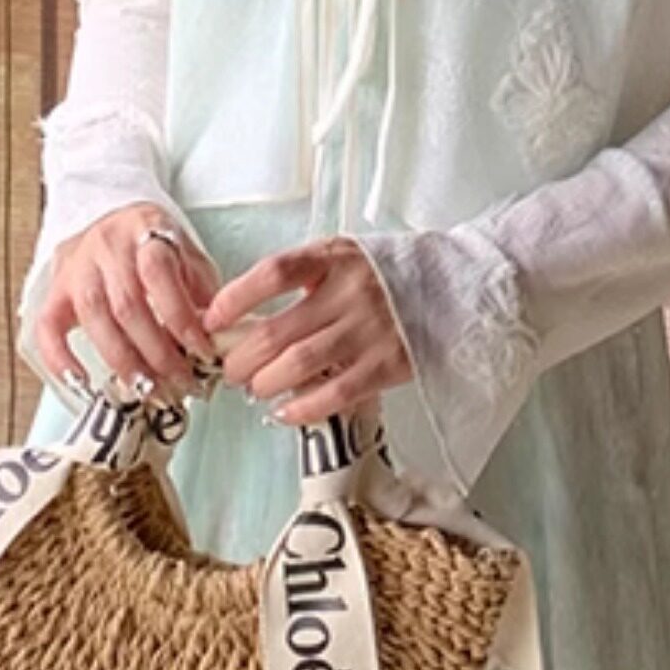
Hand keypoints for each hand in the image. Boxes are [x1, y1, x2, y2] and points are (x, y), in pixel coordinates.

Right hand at [31, 207, 224, 401]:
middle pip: (127, 303)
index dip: (181, 317)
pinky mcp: (55, 290)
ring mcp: (76, 267)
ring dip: (122, 362)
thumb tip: (217, 340)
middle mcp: (105, 244)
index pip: (158, 272)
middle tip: (179, 383)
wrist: (113, 224)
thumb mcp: (188, 256)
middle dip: (157, 352)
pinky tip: (83, 384)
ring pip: (93, 317)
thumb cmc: (158, 248)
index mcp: (144, 227)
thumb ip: (202, 291)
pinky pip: (47, 326)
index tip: (201, 353)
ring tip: (148, 389)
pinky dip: (60, 358)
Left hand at [202, 237, 413, 425]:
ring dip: (265, 383)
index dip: (236, 298)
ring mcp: (370, 330)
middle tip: (230, 369)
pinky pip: (335, 393)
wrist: (456, 285)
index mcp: (334, 259)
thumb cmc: (385, 274)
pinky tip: (284, 412)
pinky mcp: (388, 364)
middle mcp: (350, 293)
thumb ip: (301, 277)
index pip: (273, 273)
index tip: (213, 320)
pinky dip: (302, 407)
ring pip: (299, 365)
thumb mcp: (342, 257)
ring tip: (255, 388)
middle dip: (242, 357)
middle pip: (277, 330)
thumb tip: (241, 315)